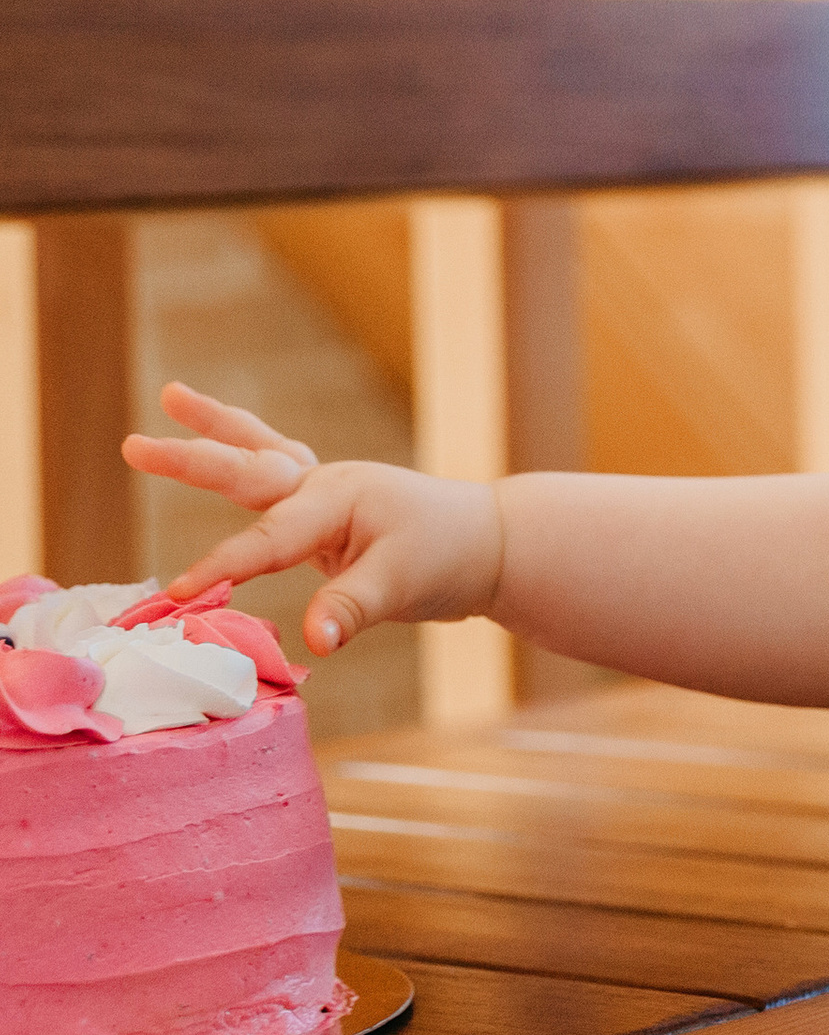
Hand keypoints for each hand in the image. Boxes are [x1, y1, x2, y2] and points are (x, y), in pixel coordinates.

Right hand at [123, 382, 502, 653]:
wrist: (489, 542)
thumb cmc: (450, 558)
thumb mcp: (403, 586)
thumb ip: (353, 608)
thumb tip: (314, 639)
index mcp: (339, 499)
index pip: (268, 541)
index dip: (222, 568)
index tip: (179, 595)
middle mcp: (327, 485)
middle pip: (249, 471)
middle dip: (191, 461)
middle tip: (133, 445)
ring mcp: (327, 490)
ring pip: (261, 455)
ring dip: (217, 429)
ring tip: (172, 395)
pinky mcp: (328, 506)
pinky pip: (276, 475)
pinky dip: (247, 453)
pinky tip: (224, 442)